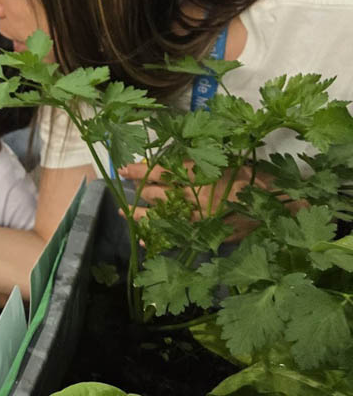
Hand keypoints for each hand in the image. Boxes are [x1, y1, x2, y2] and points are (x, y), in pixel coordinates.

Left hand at [118, 162, 258, 241]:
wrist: (279, 207)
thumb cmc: (255, 178)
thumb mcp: (228, 161)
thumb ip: (201, 161)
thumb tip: (176, 160)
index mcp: (198, 176)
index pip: (159, 172)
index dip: (139, 170)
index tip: (123, 168)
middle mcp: (193, 198)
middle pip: (156, 195)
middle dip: (137, 190)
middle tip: (121, 187)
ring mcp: (198, 220)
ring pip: (161, 218)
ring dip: (140, 215)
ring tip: (124, 213)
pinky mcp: (205, 235)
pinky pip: (175, 238)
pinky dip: (159, 239)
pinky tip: (144, 239)